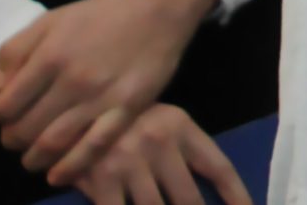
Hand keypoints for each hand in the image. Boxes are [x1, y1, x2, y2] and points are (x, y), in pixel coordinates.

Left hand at [0, 0, 214, 181]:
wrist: (158, 8)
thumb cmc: (100, 14)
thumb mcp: (50, 20)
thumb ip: (15, 52)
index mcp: (49, 56)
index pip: (4, 106)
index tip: (3, 114)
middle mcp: (72, 81)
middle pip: (24, 130)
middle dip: (12, 139)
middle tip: (18, 136)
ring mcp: (101, 97)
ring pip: (52, 144)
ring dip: (34, 158)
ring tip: (34, 157)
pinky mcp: (127, 109)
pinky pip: (94, 146)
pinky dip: (70, 167)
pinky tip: (57, 175)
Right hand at [67, 103, 252, 204]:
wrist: (70, 110)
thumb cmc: (123, 120)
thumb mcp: (160, 122)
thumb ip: (182, 151)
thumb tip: (210, 190)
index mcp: (180, 126)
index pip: (218, 167)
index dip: (236, 194)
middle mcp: (159, 144)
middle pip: (189, 198)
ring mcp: (128, 163)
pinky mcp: (100, 181)